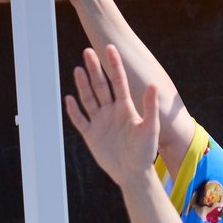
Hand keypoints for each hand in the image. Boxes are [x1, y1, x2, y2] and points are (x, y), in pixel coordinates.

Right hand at [64, 45, 159, 188]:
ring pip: (89, 99)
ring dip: (83, 85)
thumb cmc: (145, 152)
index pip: (119, 82)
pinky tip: (69, 99)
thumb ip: (150, 107)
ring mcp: (100, 122)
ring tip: (78, 69)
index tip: (110, 48)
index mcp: (126, 108)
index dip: (114, 66)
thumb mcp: (150, 128)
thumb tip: (153, 85)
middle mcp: (111, 111)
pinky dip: (74, 111)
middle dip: (94, 70)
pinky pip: (80, 120)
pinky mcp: (91, 134)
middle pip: (100, 86)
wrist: (134, 174)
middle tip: (87, 51)